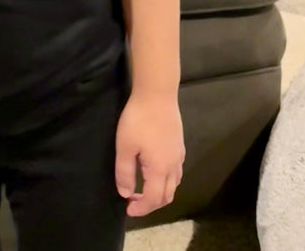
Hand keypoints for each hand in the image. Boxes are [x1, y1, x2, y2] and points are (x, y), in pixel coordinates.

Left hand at [115, 92, 184, 216]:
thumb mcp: (124, 146)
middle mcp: (173, 166)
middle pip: (167, 196)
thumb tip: (125, 193)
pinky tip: (154, 172)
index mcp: (160, 170)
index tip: (128, 210)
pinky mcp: (179, 145)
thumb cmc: (138, 119)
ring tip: (143, 190)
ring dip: (160, 193)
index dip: (141, 209)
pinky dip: (166, 181)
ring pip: (174, 185)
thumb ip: (124, 172)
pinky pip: (176, 173)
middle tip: (134, 202)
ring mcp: (179, 156)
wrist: (157, 94)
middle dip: (151, 204)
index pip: (153, 199)